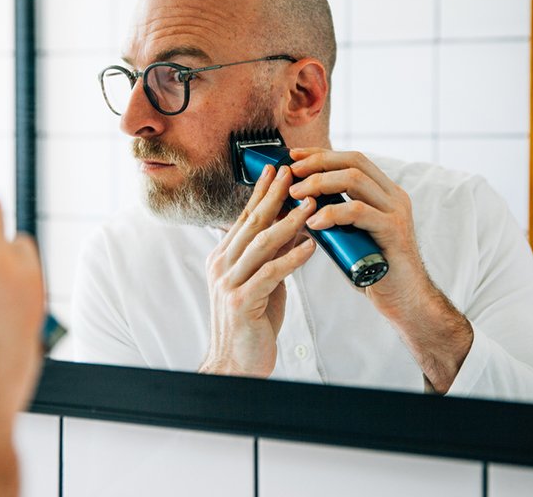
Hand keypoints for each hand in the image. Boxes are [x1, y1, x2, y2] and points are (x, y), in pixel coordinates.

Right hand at [200, 164, 316, 377]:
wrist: (237, 364)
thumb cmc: (252, 323)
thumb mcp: (262, 282)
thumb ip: (272, 256)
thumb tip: (296, 229)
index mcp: (222, 258)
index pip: (243, 218)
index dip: (260, 192)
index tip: (276, 169)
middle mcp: (221, 266)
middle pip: (251, 223)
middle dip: (273, 196)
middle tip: (293, 173)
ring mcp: (229, 284)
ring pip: (260, 244)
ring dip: (287, 222)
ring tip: (310, 205)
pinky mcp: (243, 303)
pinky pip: (271, 273)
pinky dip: (292, 257)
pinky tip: (310, 245)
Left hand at [287, 148, 471, 391]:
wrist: (407, 301)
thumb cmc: (376, 270)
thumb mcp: (352, 236)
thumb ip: (334, 217)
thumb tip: (298, 205)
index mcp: (385, 194)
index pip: (352, 160)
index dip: (322, 154)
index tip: (295, 157)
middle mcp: (394, 197)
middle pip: (353, 162)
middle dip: (318, 163)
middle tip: (292, 173)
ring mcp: (396, 212)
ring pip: (355, 180)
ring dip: (320, 184)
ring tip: (296, 196)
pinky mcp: (394, 231)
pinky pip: (359, 211)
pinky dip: (332, 212)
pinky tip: (313, 222)